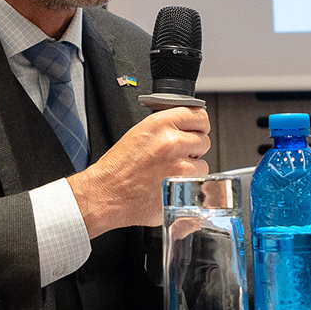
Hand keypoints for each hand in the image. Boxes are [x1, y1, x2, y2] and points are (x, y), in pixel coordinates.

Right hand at [68, 106, 209, 237]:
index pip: (198, 115)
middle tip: (176, 157)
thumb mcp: (139, 134)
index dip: (199, 125)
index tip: (196, 130)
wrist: (106, 193)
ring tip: (170, 173)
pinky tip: (171, 185)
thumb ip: (166, 127)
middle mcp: (171, 142)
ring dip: (192, 169)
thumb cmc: (117, 168)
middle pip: (203, 140)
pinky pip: (199, 182)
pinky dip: (189, 185)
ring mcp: (180, 166)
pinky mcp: (183, 186)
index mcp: (159, 124)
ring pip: (203, 163)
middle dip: (193, 149)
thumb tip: (188, 127)